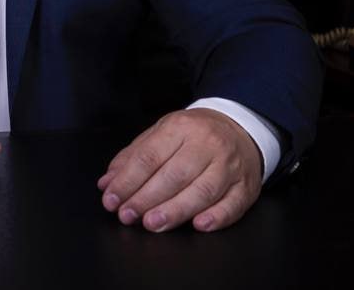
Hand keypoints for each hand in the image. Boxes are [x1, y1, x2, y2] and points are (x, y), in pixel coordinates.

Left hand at [97, 108, 262, 232]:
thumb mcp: (161, 134)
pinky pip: (233, 204)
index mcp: (181, 127)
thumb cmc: (195, 135)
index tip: (112, 198)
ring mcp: (229, 166)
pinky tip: (198, 225)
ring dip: (175, 211)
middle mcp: (207, 144)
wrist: (241, 128)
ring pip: (202, 191)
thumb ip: (133, 157)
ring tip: (153, 223)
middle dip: (147, 198)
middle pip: (174, 175)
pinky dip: (216, 217)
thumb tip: (107, 182)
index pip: (149, 156)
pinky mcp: (246, 186)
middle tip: (128, 215)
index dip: (128, 180)